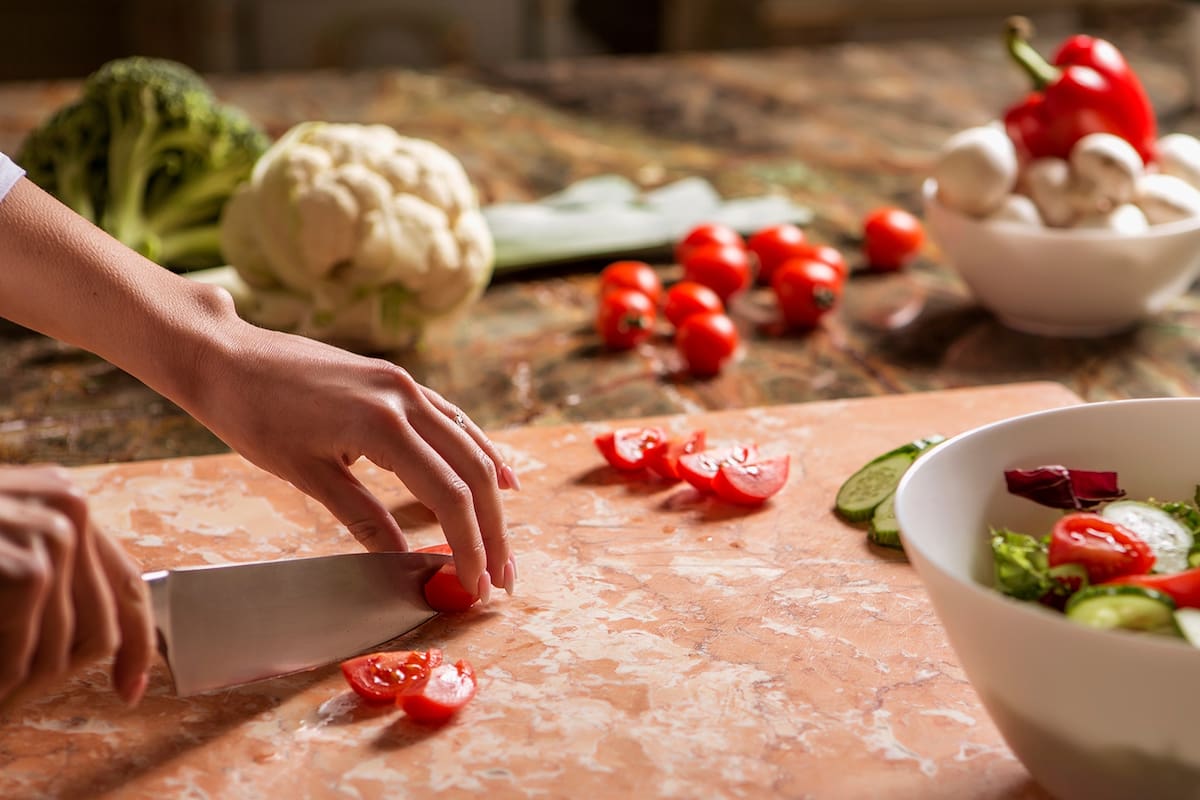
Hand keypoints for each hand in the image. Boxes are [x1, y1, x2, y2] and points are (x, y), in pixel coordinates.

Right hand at [0, 466, 154, 709]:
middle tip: (15, 705)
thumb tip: (100, 644)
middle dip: (64, 675)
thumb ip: (41, 577)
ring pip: (73, 641)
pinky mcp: (29, 565)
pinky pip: (26, 644)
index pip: (125, 580)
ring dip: (26, 681)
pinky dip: (3, 673)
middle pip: (104, 620)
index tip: (132, 690)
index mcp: (65, 499)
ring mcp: (51, 529)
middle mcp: (70, 505)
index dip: (138, 641)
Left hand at [186, 319, 517, 599]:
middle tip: (502, 577)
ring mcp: (406, 385)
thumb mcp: (308, 476)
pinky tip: (499, 479)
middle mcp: (406, 397)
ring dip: (493, 497)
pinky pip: (454, 422)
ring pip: (471, 446)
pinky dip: (478, 455)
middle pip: (473, 472)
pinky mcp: (399, 382)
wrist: (227, 357)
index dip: (469, 545)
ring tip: (503, 542)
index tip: (476, 585)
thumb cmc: (254, 417)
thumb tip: (405, 563)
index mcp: (382, 424)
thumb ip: (364, 519)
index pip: (449, 495)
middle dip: (493, 529)